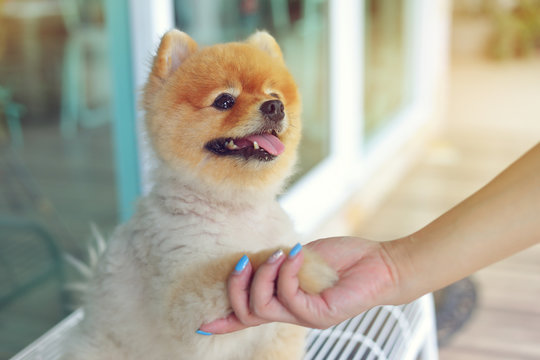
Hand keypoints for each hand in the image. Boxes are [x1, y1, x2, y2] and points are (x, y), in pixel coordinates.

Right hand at [198, 236, 400, 333]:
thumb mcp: (302, 259)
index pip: (248, 316)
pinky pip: (289, 295)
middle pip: (246, 313)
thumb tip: (256, 260)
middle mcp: (291, 314)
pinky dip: (288, 271)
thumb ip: (278, 264)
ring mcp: (305, 316)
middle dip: (235, 286)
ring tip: (277, 254)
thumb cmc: (342, 260)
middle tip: (242, 261)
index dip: (224, 320)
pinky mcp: (319, 314)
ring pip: (261, 307)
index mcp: (285, 302)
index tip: (202, 324)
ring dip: (262, 276)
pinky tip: (299, 254)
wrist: (380, 264)